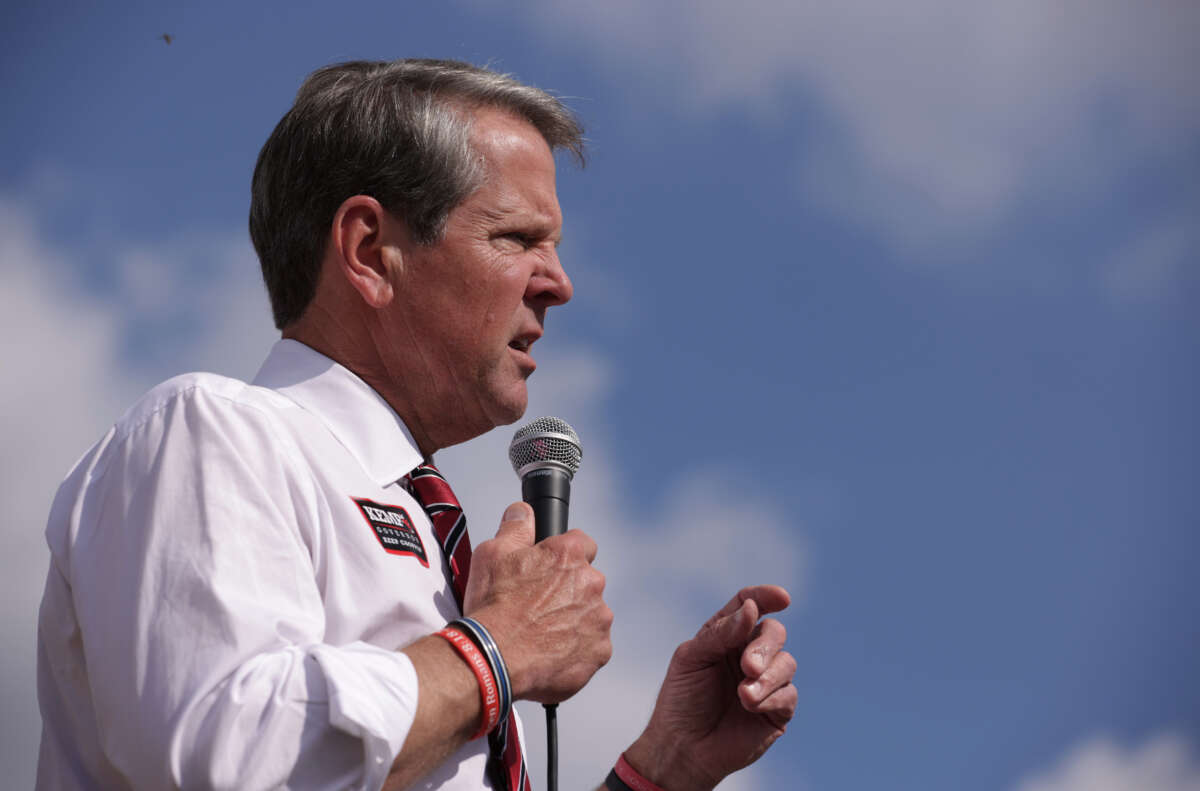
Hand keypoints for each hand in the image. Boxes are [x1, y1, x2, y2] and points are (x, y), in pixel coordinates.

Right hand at [462, 502, 612, 702]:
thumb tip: (523, 511)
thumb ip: (515, 527)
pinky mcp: (599, 651)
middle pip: (587, 582)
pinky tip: (551, 653)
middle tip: (539, 606)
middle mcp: (591, 583)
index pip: (582, 543)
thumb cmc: (493, 606)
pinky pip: (593, 646)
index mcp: (569, 555)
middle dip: (569, 591)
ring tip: (542, 634)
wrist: (494, 658)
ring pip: (591, 614)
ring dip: (574, 619)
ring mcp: (599, 619)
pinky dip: (577, 649)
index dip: (564, 556)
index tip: (550, 570)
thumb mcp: (492, 553)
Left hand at [624, 586, 796, 790]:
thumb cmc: (682, 699)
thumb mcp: (691, 659)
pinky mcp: (777, 710)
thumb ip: (720, 632)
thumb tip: (752, 609)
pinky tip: (749, 707)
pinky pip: (789, 694)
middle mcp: (749, 654)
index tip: (781, 598)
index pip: (749, 605)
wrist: (683, 747)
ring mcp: (766, 681)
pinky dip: (771, 698)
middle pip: (773, 632)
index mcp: (726, 635)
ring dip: (767, 677)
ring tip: (743, 695)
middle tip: (747, 666)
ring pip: (787, 662)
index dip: (765, 597)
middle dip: (764, 647)